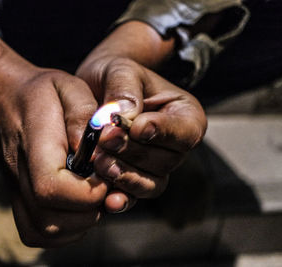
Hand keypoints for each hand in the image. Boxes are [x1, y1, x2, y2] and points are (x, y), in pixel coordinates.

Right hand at [0, 25, 107, 246]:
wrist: (6, 96)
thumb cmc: (42, 92)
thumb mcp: (70, 88)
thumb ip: (84, 117)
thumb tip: (95, 153)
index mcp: (34, 145)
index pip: (51, 188)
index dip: (86, 192)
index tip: (104, 176)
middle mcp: (19, 174)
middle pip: (50, 221)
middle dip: (89, 212)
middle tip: (104, 189)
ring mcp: (15, 190)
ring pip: (44, 232)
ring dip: (79, 225)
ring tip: (93, 199)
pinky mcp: (17, 198)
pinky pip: (35, 232)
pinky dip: (63, 231)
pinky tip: (77, 209)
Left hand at [76, 22, 206, 212]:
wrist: (96, 90)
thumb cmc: (115, 77)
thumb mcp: (121, 70)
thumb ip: (125, 90)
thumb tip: (126, 117)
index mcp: (184, 115)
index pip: (185, 131)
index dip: (162, 132)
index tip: (136, 127)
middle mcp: (175, 146)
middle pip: (164, 160)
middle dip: (133, 152)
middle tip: (105, 140)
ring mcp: (156, 167)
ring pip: (149, 182)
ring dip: (124, 174)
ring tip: (99, 162)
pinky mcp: (134, 180)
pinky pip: (134, 196)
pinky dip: (121, 198)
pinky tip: (108, 200)